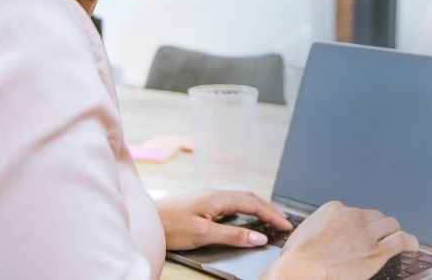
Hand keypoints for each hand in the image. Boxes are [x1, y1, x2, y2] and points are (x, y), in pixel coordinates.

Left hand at [157, 190, 291, 250]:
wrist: (145, 220)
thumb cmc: (170, 226)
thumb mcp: (204, 234)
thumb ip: (233, 236)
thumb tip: (258, 237)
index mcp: (218, 198)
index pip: (253, 204)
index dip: (271, 215)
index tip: (285, 225)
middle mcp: (214, 193)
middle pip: (249, 198)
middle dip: (269, 208)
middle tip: (283, 221)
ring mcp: (207, 196)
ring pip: (239, 199)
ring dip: (257, 207)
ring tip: (269, 218)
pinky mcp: (201, 202)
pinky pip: (230, 202)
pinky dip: (244, 208)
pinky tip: (243, 217)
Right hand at [263, 201, 418, 279]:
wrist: (303, 271)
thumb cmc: (298, 259)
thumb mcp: (305, 232)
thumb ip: (321, 228)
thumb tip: (323, 235)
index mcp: (334, 209)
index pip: (355, 212)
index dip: (358, 224)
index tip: (357, 234)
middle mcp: (352, 216)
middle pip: (375, 216)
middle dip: (376, 227)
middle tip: (375, 238)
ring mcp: (366, 233)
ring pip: (390, 224)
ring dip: (392, 232)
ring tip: (395, 240)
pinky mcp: (376, 251)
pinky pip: (401, 240)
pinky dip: (410, 242)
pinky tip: (413, 246)